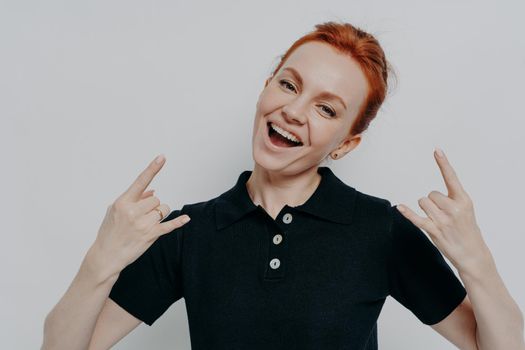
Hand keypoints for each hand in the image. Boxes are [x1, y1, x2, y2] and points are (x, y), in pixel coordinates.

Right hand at [90, 154, 190, 279]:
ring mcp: (142, 224)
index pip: (141, 181)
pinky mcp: (151, 235)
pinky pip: (169, 225)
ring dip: (159, 215)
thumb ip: (135, 199)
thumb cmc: (110, 231)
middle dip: (152, 206)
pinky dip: (179, 222)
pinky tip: (186, 218)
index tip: (162, 157)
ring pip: (163, 210)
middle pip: (156, 199)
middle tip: (142, 216)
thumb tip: (153, 191)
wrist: (106, 255)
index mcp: (123, 202)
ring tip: (146, 224)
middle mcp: (133, 212)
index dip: (153, 168)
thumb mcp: (115, 210)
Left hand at [395, 148, 491, 273]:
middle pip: (430, 194)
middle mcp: (454, 208)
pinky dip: (407, 212)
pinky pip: (416, 218)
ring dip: (425, 209)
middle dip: (433, 202)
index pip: (451, 178)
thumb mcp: (466, 210)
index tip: (436, 150)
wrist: (473, 254)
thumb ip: (452, 199)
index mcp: (464, 200)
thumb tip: (432, 195)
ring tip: (437, 221)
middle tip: (443, 215)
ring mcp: (444, 220)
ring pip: (423, 202)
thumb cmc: (468, 230)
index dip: (443, 163)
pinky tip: (399, 207)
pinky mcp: (434, 230)